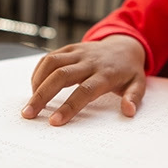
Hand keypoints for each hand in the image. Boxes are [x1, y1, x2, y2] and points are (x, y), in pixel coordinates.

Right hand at [21, 35, 146, 125]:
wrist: (125, 46)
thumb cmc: (128, 71)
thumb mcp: (138, 84)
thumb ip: (134, 98)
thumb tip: (129, 112)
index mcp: (105, 74)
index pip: (84, 91)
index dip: (69, 106)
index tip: (54, 121)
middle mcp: (90, 61)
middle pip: (61, 75)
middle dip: (42, 95)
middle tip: (29, 114)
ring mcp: (78, 52)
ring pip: (52, 63)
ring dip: (37, 82)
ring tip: (30, 103)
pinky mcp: (70, 48)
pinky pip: (50, 57)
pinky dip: (39, 71)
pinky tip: (35, 88)